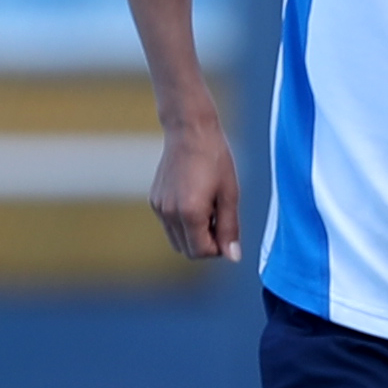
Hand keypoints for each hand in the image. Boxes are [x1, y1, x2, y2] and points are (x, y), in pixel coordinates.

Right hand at [148, 123, 244, 260]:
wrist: (190, 131)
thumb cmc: (215, 159)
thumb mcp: (229, 194)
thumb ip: (230, 228)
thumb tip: (233, 256)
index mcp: (189, 212)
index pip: (201, 252)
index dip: (218, 248)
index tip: (227, 229)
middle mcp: (169, 213)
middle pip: (187, 250)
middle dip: (206, 243)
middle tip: (220, 218)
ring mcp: (158, 207)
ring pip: (177, 240)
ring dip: (194, 234)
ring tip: (208, 207)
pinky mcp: (154, 200)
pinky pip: (169, 224)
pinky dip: (183, 222)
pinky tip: (195, 198)